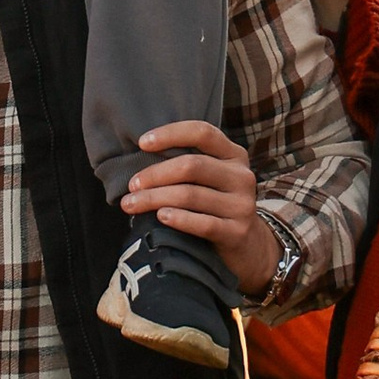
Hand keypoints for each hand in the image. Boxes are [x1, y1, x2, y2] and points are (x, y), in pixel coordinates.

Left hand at [124, 117, 279, 297]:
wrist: (247, 246)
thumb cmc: (215, 206)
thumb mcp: (212, 178)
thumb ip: (188, 164)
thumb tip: (139, 155)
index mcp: (233, 155)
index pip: (202, 132)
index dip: (170, 134)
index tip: (142, 143)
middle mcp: (241, 176)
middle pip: (192, 166)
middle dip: (155, 174)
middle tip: (132, 185)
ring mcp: (242, 205)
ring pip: (191, 196)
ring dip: (155, 199)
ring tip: (131, 204)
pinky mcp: (237, 232)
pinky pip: (203, 223)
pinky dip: (178, 219)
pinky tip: (160, 217)